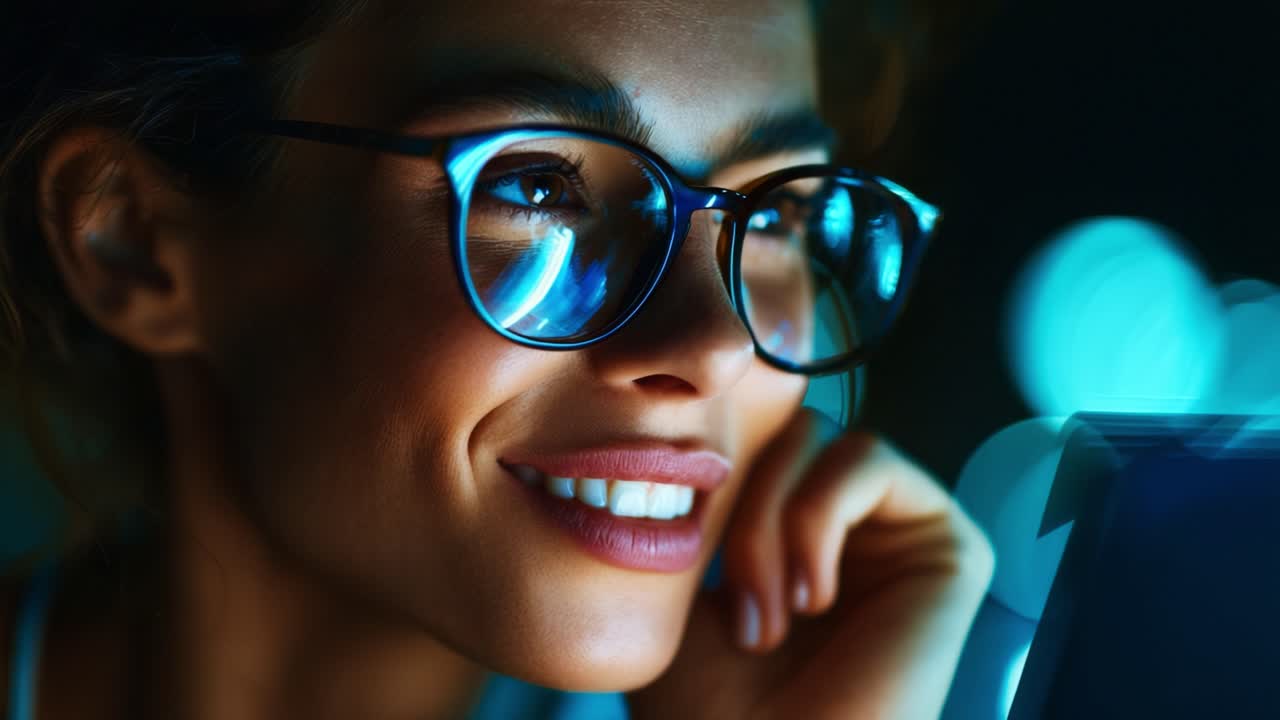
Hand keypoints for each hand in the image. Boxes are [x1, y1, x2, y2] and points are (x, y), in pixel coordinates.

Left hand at [628, 408, 994, 719]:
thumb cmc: (709, 708)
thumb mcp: (679, 586)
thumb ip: (702, 500)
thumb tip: (704, 430)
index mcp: (799, 537)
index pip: (758, 440)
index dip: (715, 479)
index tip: (688, 566)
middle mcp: (860, 530)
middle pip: (788, 431)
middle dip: (742, 508)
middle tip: (737, 610)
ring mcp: (905, 536)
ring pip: (822, 438)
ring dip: (771, 522)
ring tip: (770, 616)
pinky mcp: (951, 546)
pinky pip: (869, 459)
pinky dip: (817, 517)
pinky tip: (813, 600)